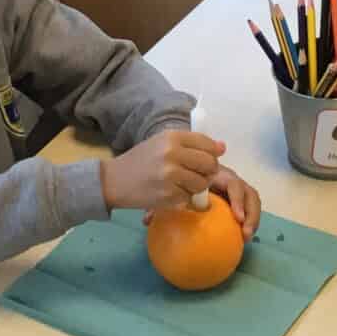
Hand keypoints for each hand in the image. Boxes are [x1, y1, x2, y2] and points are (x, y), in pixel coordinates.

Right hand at [100, 130, 222, 211]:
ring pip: (202, 183)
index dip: (213, 153)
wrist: (114, 181)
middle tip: (198, 174)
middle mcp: (172, 154)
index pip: (207, 144)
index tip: (209, 158)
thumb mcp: (162, 143)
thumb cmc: (141, 160)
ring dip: (196, 187)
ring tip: (181, 184)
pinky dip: (183, 197)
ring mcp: (171, 176)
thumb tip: (222, 147)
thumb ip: (191, 144)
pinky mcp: (168, 195)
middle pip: (209, 164)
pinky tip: (170, 193)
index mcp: (172, 137)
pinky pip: (189, 197)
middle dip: (208, 172)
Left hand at [146, 166, 262, 239]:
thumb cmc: (173, 179)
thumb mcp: (167, 189)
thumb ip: (159, 201)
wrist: (178, 168)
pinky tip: (242, 240)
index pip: (231, 182)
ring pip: (251, 200)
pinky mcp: (235, 200)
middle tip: (244, 229)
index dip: (237, 198)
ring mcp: (233, 190)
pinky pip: (246, 210)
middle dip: (251, 210)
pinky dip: (248, 222)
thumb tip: (146, 220)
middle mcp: (227, 180)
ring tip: (245, 237)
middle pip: (247, 191)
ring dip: (253, 218)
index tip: (236, 217)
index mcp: (214, 173)